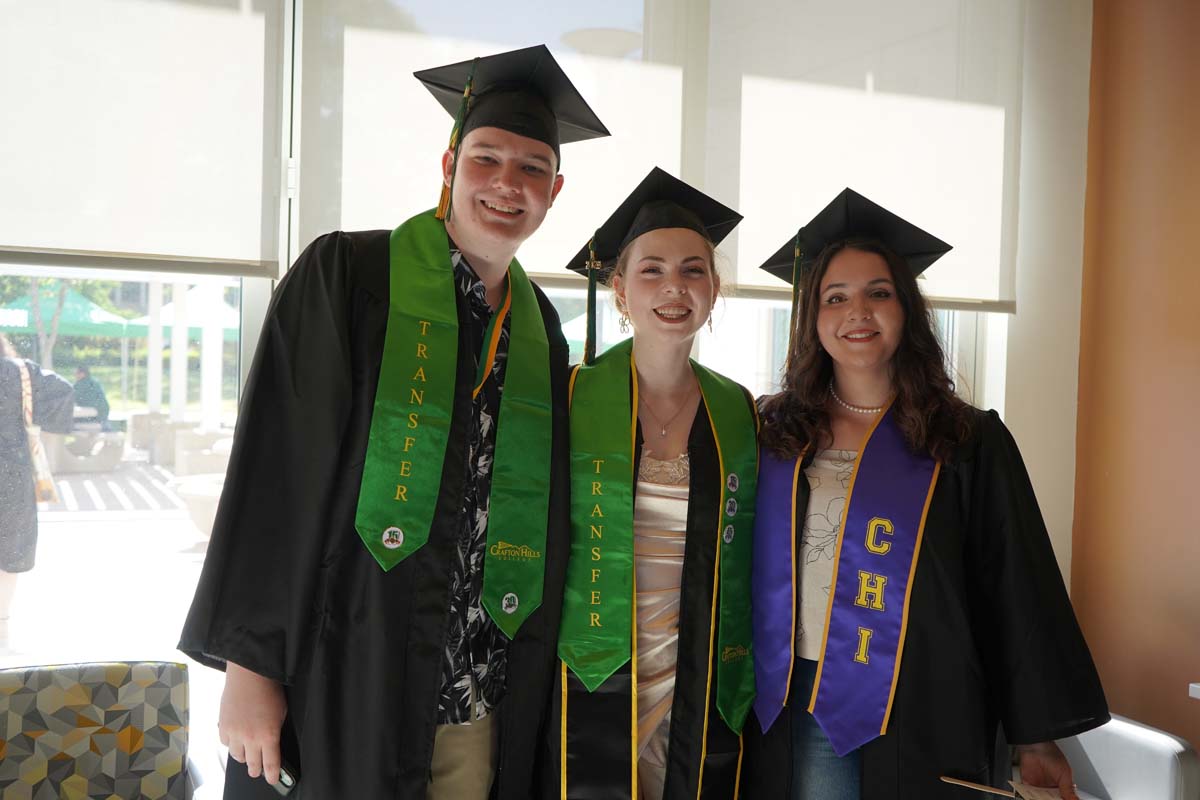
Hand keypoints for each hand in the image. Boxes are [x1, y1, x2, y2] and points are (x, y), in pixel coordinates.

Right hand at [219, 662, 286, 784]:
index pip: (270, 764)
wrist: (249, 675)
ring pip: (238, 757)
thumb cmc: (268, 690)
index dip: (272, 775)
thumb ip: (275, 732)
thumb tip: (272, 744)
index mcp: (268, 735)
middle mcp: (250, 738)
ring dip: (244, 756)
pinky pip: (226, 744)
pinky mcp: (223, 727)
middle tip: (259, 770)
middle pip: (252, 765)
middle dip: (257, 770)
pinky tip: (236, 737)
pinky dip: (231, 743)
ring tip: (248, 752)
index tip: (273, 779)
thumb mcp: (281, 713)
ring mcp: (235, 733)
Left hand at [1017, 741, 1076, 799]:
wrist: (1035, 746)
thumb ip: (1068, 789)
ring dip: (1041, 799)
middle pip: (1051, 799)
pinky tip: (1032, 798)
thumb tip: (1074, 799)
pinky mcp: (1028, 784)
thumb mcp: (1064, 774)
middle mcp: (1049, 787)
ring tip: (1043, 799)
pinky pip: (1027, 794)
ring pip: (1039, 798)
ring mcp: (1038, 786)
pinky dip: (1029, 797)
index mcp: (1061, 785)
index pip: (1062, 798)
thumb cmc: (1051, 755)